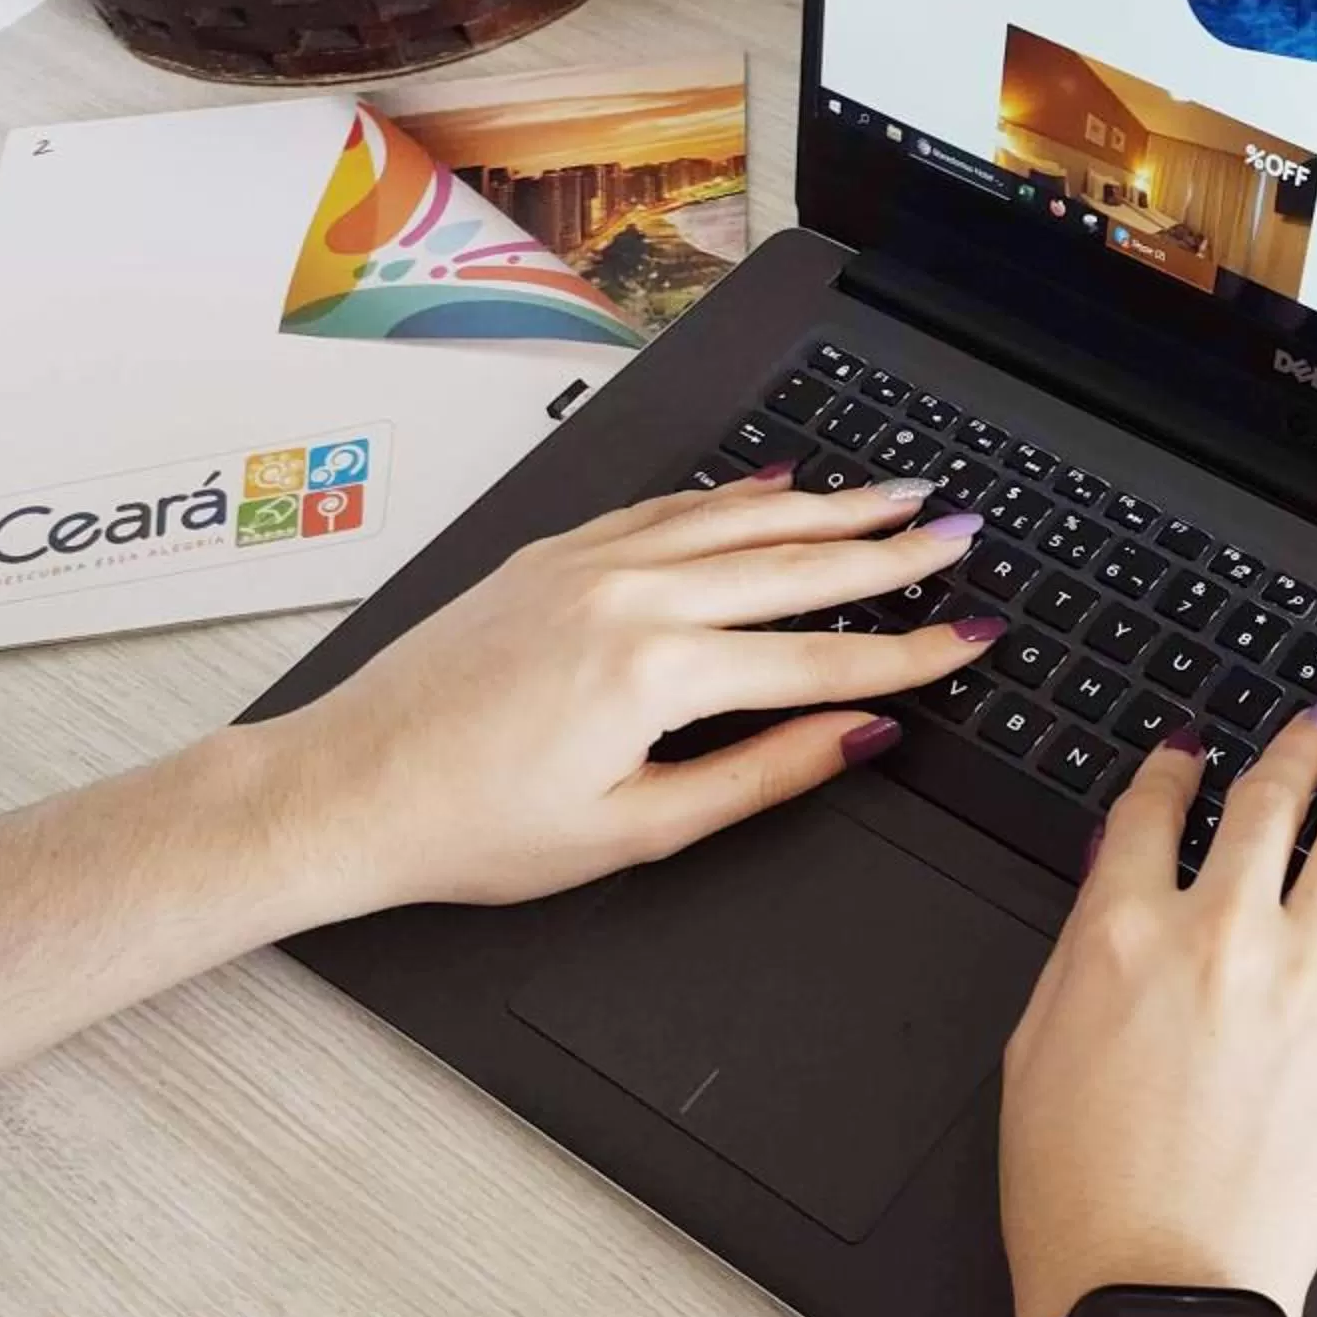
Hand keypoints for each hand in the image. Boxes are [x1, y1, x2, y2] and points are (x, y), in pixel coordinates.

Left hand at [261, 468, 1000, 911]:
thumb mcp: (634, 829)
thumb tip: (853, 739)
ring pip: (739, 520)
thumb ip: (760, 777)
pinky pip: (669, 508)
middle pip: (795, 565)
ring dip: (829, 506)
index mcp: (657, 671)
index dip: (911, 653)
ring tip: (897, 496)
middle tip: (961, 533)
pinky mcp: (554, 554)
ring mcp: (589, 562)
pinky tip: (779, 486)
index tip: (972, 637)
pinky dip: (735, 496)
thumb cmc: (470, 827)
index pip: (822, 660)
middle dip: (892, 551)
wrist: (343, 787)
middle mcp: (630, 595)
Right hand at [997, 698, 1316, 1316]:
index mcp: (1122, 932)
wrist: (1151, 1294)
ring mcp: (1304, 982)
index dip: (1173, 769)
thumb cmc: (1079, 1198)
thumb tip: (1113, 872)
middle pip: (1265, 804)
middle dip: (1295, 748)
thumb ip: (1078, 949)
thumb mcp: (1034, 1051)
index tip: (1189, 751)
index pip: (1151, 812)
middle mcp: (1220, 935)